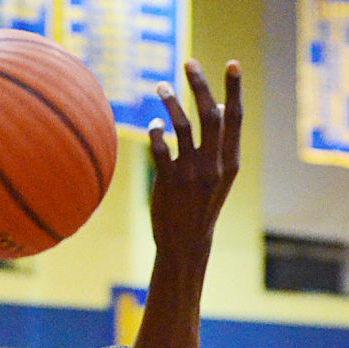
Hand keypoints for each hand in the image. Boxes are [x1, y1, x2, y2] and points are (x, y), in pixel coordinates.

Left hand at [148, 59, 241, 261]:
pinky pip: (160, 146)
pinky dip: (156, 130)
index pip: (235, 118)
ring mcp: (191, 173)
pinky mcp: (169, 181)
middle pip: (210, 114)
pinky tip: (154, 125)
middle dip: (200, 84)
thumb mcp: (219, 177)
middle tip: (189, 62)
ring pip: (182, 125)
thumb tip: (218, 105)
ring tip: (160, 86)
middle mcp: (213, 165)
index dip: (234, 89)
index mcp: (230, 162)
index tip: (232, 63)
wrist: (186, 242)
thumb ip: (220, 144)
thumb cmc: (201, 205)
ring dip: (170, 101)